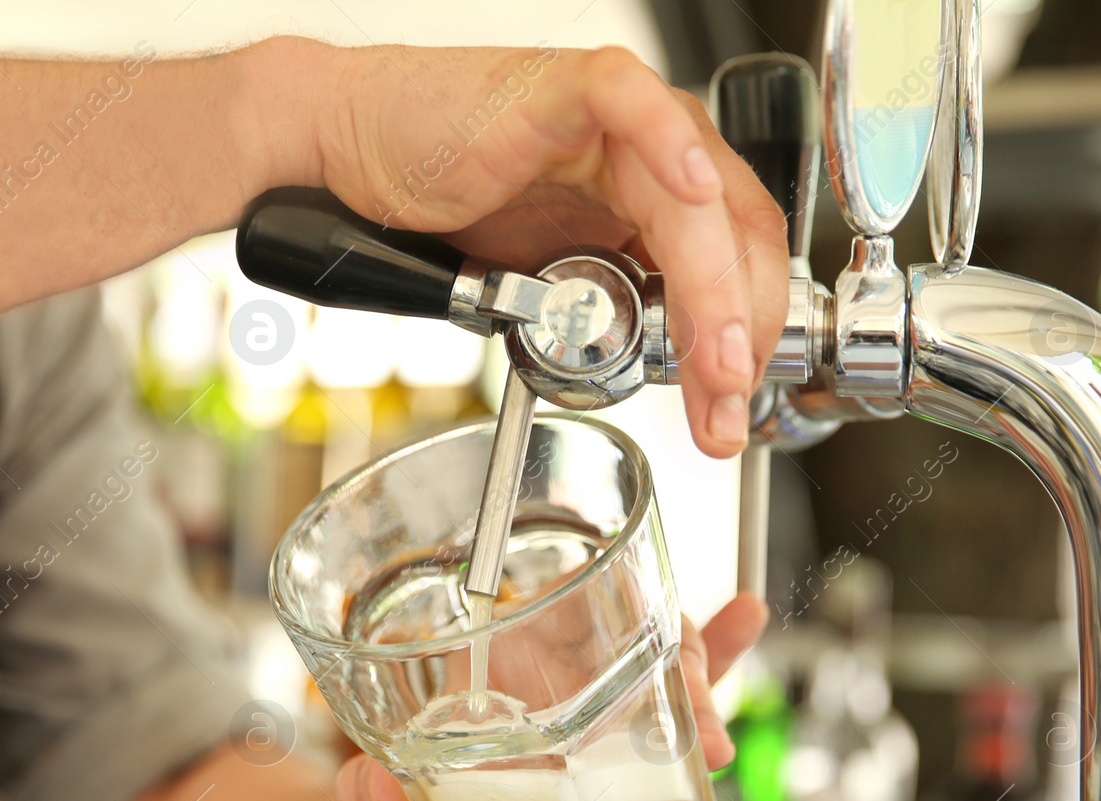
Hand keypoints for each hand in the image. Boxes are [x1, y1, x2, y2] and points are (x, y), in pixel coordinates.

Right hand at [307, 42, 788, 458]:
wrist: (355, 153)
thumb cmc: (444, 205)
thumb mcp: (551, 284)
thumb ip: (617, 313)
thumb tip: (679, 383)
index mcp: (657, 198)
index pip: (738, 266)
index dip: (745, 340)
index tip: (729, 408)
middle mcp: (651, 156)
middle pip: (733, 239)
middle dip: (736, 336)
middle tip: (724, 406)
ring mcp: (615, 121)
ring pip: (695, 197)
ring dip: (714, 284)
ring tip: (712, 356)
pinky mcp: (565, 91)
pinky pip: (631, 104)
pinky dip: (669, 145)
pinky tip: (694, 191)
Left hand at [334, 593, 768, 800]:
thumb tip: (367, 788)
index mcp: (491, 669)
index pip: (556, 600)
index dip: (606, 602)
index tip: (640, 645)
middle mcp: (547, 674)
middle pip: (627, 626)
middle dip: (679, 659)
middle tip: (701, 726)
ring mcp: (594, 710)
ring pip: (663, 661)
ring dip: (705, 681)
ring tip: (715, 735)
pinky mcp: (626, 751)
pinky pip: (677, 698)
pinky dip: (719, 659)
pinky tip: (748, 619)